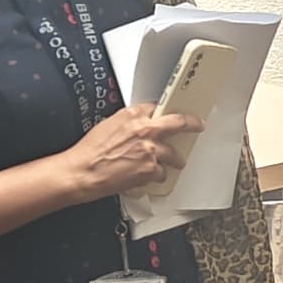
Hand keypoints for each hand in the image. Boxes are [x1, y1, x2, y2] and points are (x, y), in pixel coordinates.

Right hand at [57, 105, 201, 204]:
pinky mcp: (151, 169)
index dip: (165, 111)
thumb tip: (138, 125)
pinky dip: (157, 175)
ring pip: (173, 154)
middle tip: (198, 125)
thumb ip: (128, 123)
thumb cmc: (90, 152)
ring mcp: (151, 150)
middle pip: (178, 122)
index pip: (158, 107)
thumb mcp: (108, 126)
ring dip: (175, 159)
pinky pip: (162, 172)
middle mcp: (145, 130)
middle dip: (192, 123)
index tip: (173, 113)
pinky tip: (149, 176)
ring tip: (176, 162)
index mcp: (132, 115)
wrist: (83, 172)